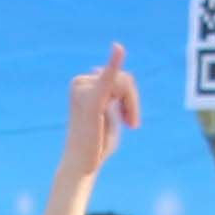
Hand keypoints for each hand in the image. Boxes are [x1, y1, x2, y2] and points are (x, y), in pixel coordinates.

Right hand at [59, 43, 141, 183]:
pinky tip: (118, 48)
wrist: (82, 165)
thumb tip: (109, 73)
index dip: (129, 98)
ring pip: (124, 83)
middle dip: (133, 100)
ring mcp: (84, 90)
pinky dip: (115, 62)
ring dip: (133, 105)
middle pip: (123, 78)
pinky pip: (108, 79)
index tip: (129, 120)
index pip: (118, 77)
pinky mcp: (92, 102)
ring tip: (130, 124)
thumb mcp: (108, 114)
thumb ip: (114, 93)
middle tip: (132, 124)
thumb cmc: (96, 145)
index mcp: (84, 83)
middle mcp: (80, 83)